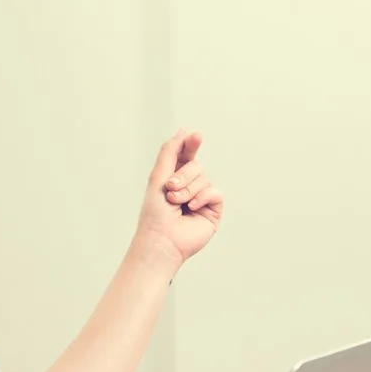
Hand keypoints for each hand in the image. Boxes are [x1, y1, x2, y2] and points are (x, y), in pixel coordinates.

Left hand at [135, 130, 224, 265]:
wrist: (161, 240)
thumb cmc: (155, 213)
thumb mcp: (159, 177)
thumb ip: (169, 152)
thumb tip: (183, 131)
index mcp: (175, 178)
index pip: (186, 155)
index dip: (191, 144)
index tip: (196, 136)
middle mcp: (189, 187)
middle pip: (196, 165)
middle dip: (182, 176)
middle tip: (170, 189)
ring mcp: (202, 198)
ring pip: (204, 178)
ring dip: (188, 190)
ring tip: (176, 204)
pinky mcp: (213, 210)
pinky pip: (215, 192)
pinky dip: (202, 198)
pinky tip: (192, 209)